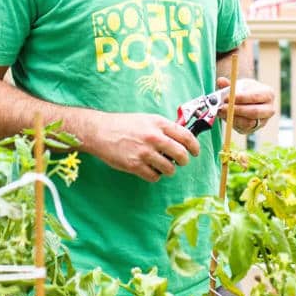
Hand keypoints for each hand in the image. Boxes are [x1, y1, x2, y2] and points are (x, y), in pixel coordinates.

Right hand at [86, 112, 200, 182]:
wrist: (100, 131)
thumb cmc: (123, 124)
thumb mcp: (146, 119)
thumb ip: (163, 127)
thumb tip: (180, 138)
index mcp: (158, 123)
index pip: (186, 136)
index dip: (194, 146)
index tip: (195, 152)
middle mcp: (154, 137)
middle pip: (181, 154)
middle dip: (184, 161)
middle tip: (180, 162)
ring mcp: (145, 152)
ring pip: (170, 169)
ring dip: (169, 170)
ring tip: (162, 166)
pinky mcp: (135, 165)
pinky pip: (154, 177)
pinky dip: (155, 175)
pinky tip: (149, 169)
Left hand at [216, 77, 276, 134]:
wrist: (248, 100)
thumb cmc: (244, 90)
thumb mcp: (238, 84)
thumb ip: (229, 84)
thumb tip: (220, 81)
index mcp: (268, 94)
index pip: (255, 97)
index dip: (240, 98)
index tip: (226, 97)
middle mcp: (269, 109)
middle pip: (254, 112)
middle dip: (236, 110)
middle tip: (222, 107)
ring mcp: (264, 120)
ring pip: (248, 122)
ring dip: (233, 117)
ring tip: (221, 111)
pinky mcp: (255, 128)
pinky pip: (244, 128)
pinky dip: (233, 123)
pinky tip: (225, 116)